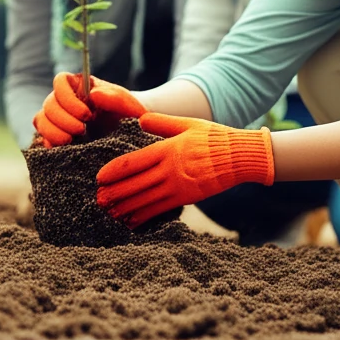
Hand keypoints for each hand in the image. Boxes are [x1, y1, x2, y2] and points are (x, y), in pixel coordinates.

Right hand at [32, 72, 146, 147]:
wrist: (131, 135)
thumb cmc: (130, 115)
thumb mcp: (130, 105)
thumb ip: (115, 97)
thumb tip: (92, 95)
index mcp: (80, 85)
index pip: (60, 81)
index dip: (67, 98)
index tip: (86, 114)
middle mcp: (65, 100)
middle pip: (48, 103)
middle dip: (62, 119)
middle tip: (81, 130)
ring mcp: (59, 118)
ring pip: (40, 119)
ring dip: (52, 131)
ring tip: (71, 141)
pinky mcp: (57, 137)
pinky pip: (42, 137)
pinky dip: (49, 143)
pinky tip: (65, 149)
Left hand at [95, 113, 274, 227]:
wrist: (241, 156)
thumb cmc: (214, 137)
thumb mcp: (187, 123)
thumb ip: (162, 123)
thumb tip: (140, 119)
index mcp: (167, 149)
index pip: (134, 162)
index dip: (114, 171)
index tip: (99, 177)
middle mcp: (170, 170)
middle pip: (135, 184)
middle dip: (115, 193)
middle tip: (98, 199)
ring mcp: (179, 186)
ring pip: (145, 200)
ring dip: (125, 207)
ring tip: (109, 211)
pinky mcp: (187, 198)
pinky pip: (161, 210)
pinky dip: (144, 216)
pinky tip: (132, 220)